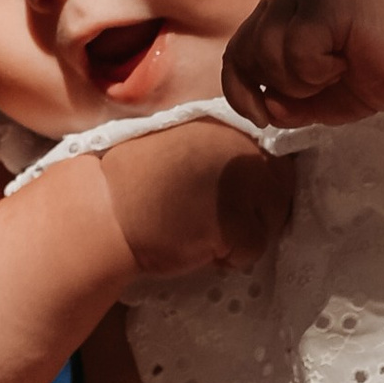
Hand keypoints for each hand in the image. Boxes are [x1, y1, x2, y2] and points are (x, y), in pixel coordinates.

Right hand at [95, 117, 293, 278]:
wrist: (102, 211)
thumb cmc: (132, 183)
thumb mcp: (184, 146)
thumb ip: (223, 152)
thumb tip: (263, 173)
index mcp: (227, 124)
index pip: (272, 156)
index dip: (257, 185)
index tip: (230, 199)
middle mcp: (241, 146)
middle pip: (280, 189)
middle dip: (256, 212)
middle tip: (214, 222)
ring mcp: (241, 182)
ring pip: (271, 221)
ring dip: (244, 236)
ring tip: (201, 233)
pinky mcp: (234, 220)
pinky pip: (253, 249)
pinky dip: (229, 258)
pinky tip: (197, 246)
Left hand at [221, 0, 383, 129]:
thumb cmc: (374, 68)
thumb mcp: (321, 98)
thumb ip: (287, 106)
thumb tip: (265, 106)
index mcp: (278, 13)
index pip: (235, 55)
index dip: (239, 92)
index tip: (262, 116)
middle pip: (246, 56)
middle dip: (281, 87)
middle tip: (322, 83)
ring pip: (269, 55)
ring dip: (304, 80)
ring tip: (337, 68)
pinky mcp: (324, 0)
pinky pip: (297, 51)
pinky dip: (319, 70)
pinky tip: (346, 59)